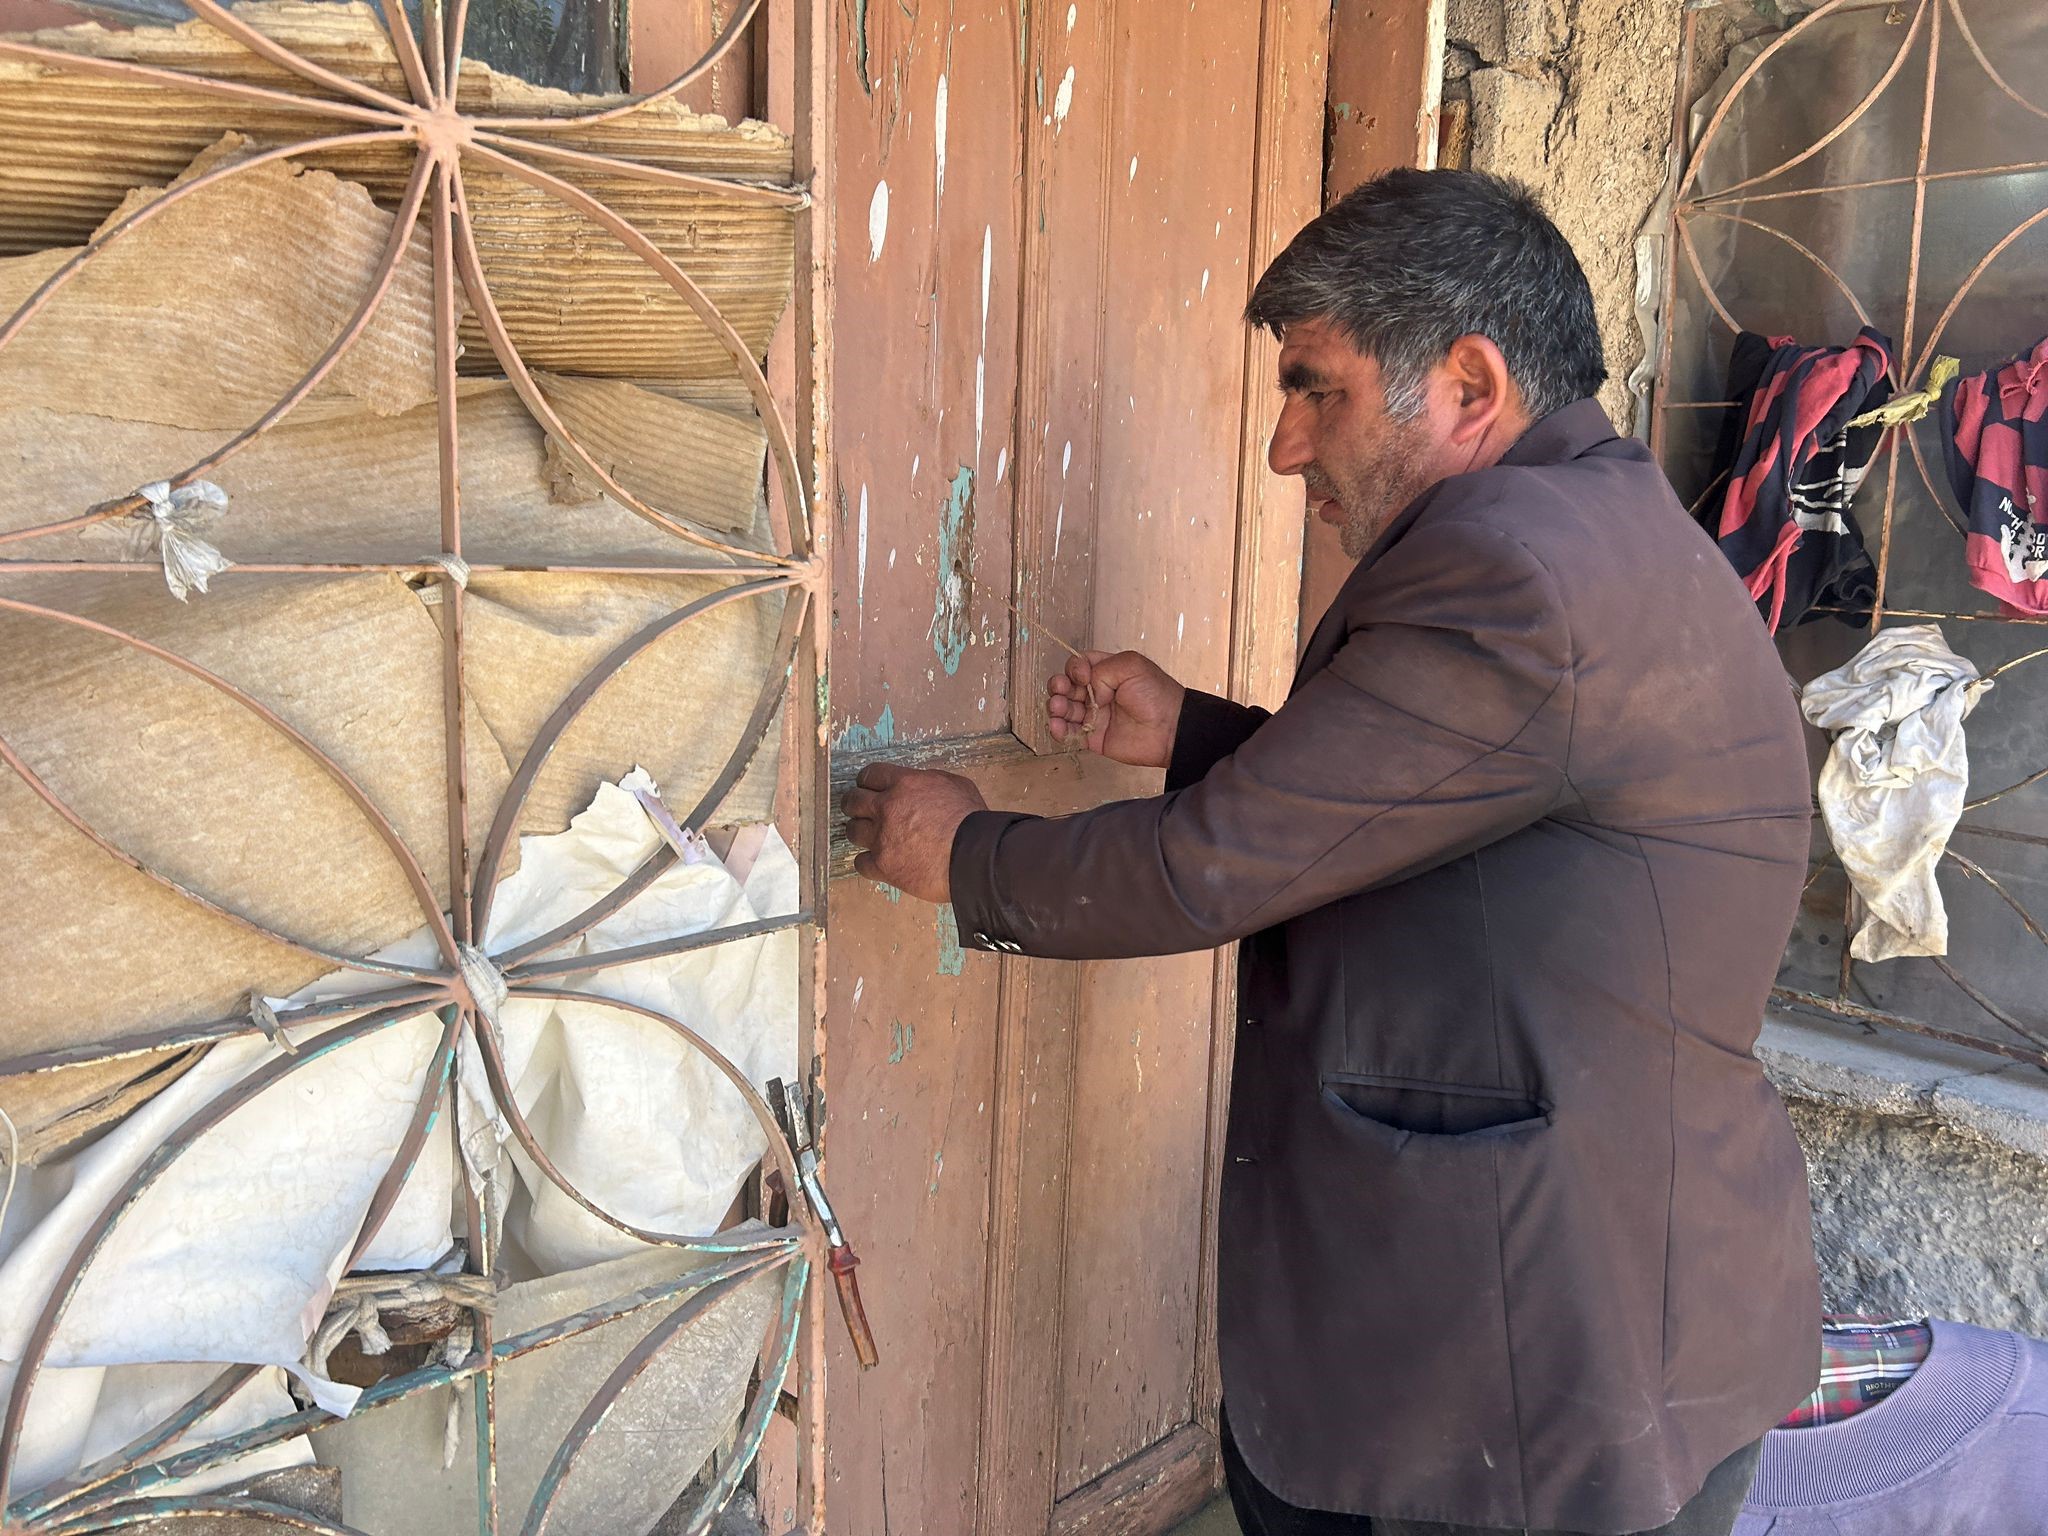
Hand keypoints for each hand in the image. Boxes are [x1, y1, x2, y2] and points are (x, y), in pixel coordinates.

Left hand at [843, 763, 987, 902]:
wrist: (973, 856)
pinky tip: (878, 861)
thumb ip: (930, 781)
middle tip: (860, 811)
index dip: (866, 782)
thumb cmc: (972, 821)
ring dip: (860, 832)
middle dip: (855, 805)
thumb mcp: (956, 785)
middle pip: (853, 801)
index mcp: (904, 784)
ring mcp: (882, 838)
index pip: (870, 775)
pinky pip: (860, 862)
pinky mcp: (882, 866)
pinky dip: (868, 862)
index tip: (866, 788)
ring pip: (853, 831)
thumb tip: (920, 784)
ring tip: (871, 837)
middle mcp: (887, 808)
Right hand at [1047, 650, 1185, 768]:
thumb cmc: (1156, 694)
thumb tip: (1087, 686)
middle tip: (1061, 690)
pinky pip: (1069, 733)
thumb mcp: (1131, 666)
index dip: (1074, 669)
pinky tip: (1058, 726)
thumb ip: (1102, 669)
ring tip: (1058, 708)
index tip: (1083, 676)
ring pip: (1064, 709)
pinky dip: (1058, 730)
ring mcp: (1094, 715)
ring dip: (1055, 706)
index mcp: (1107, 672)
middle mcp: (1098, 692)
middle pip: (1066, 686)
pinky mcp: (1093, 737)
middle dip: (1058, 686)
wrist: (1170, 729)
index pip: (1079, 665)